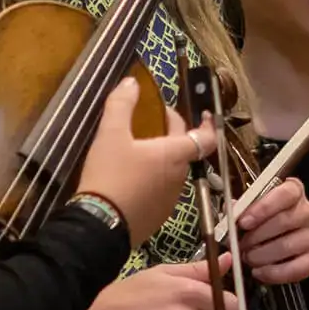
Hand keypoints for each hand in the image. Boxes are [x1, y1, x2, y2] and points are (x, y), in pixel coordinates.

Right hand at [76, 78, 214, 247]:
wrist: (99, 227)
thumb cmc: (109, 176)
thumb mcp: (110, 134)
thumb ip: (121, 104)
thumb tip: (132, 82)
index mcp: (174, 155)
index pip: (205, 138)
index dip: (208, 124)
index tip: (205, 114)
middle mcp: (179, 177)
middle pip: (185, 151)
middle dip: (174, 135)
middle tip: (154, 124)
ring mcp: (170, 201)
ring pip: (172, 173)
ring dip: (163, 159)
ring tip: (139, 151)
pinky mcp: (157, 217)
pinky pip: (161, 192)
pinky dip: (154, 180)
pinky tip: (132, 179)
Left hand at [234, 178, 308, 284]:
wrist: (265, 243)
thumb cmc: (257, 221)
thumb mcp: (247, 208)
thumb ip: (240, 207)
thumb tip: (232, 210)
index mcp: (293, 191)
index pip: (287, 193)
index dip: (265, 208)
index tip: (244, 222)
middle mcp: (306, 212)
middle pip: (287, 220)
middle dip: (259, 235)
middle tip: (241, 244)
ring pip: (290, 245)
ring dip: (264, 254)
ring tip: (248, 257)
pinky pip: (300, 267)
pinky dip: (276, 272)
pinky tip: (260, 271)